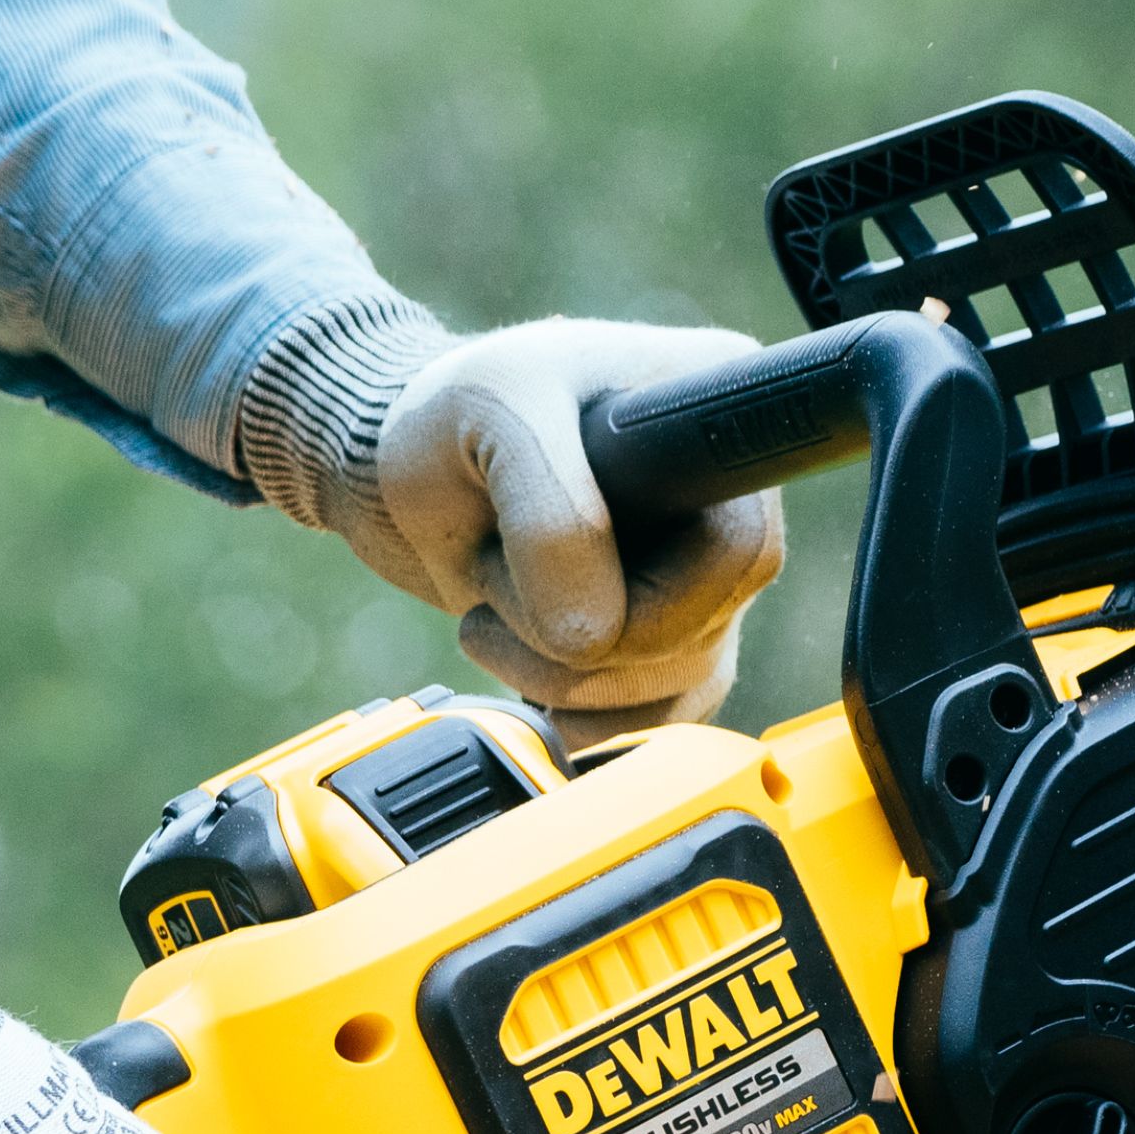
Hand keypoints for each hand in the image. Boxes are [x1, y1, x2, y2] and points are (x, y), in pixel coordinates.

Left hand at [239, 300, 783, 745]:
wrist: (396, 466)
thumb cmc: (449, 410)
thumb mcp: (492, 416)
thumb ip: (552, 519)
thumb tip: (595, 636)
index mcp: (716, 418)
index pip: (738, 551)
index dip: (650, 586)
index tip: (562, 560)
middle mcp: (731, 503)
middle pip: (700, 631)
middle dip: (579, 635)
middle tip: (494, 581)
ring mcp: (702, 581)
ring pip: (673, 687)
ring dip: (557, 674)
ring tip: (491, 608)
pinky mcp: (665, 645)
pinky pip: (652, 722)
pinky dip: (575, 715)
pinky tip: (521, 667)